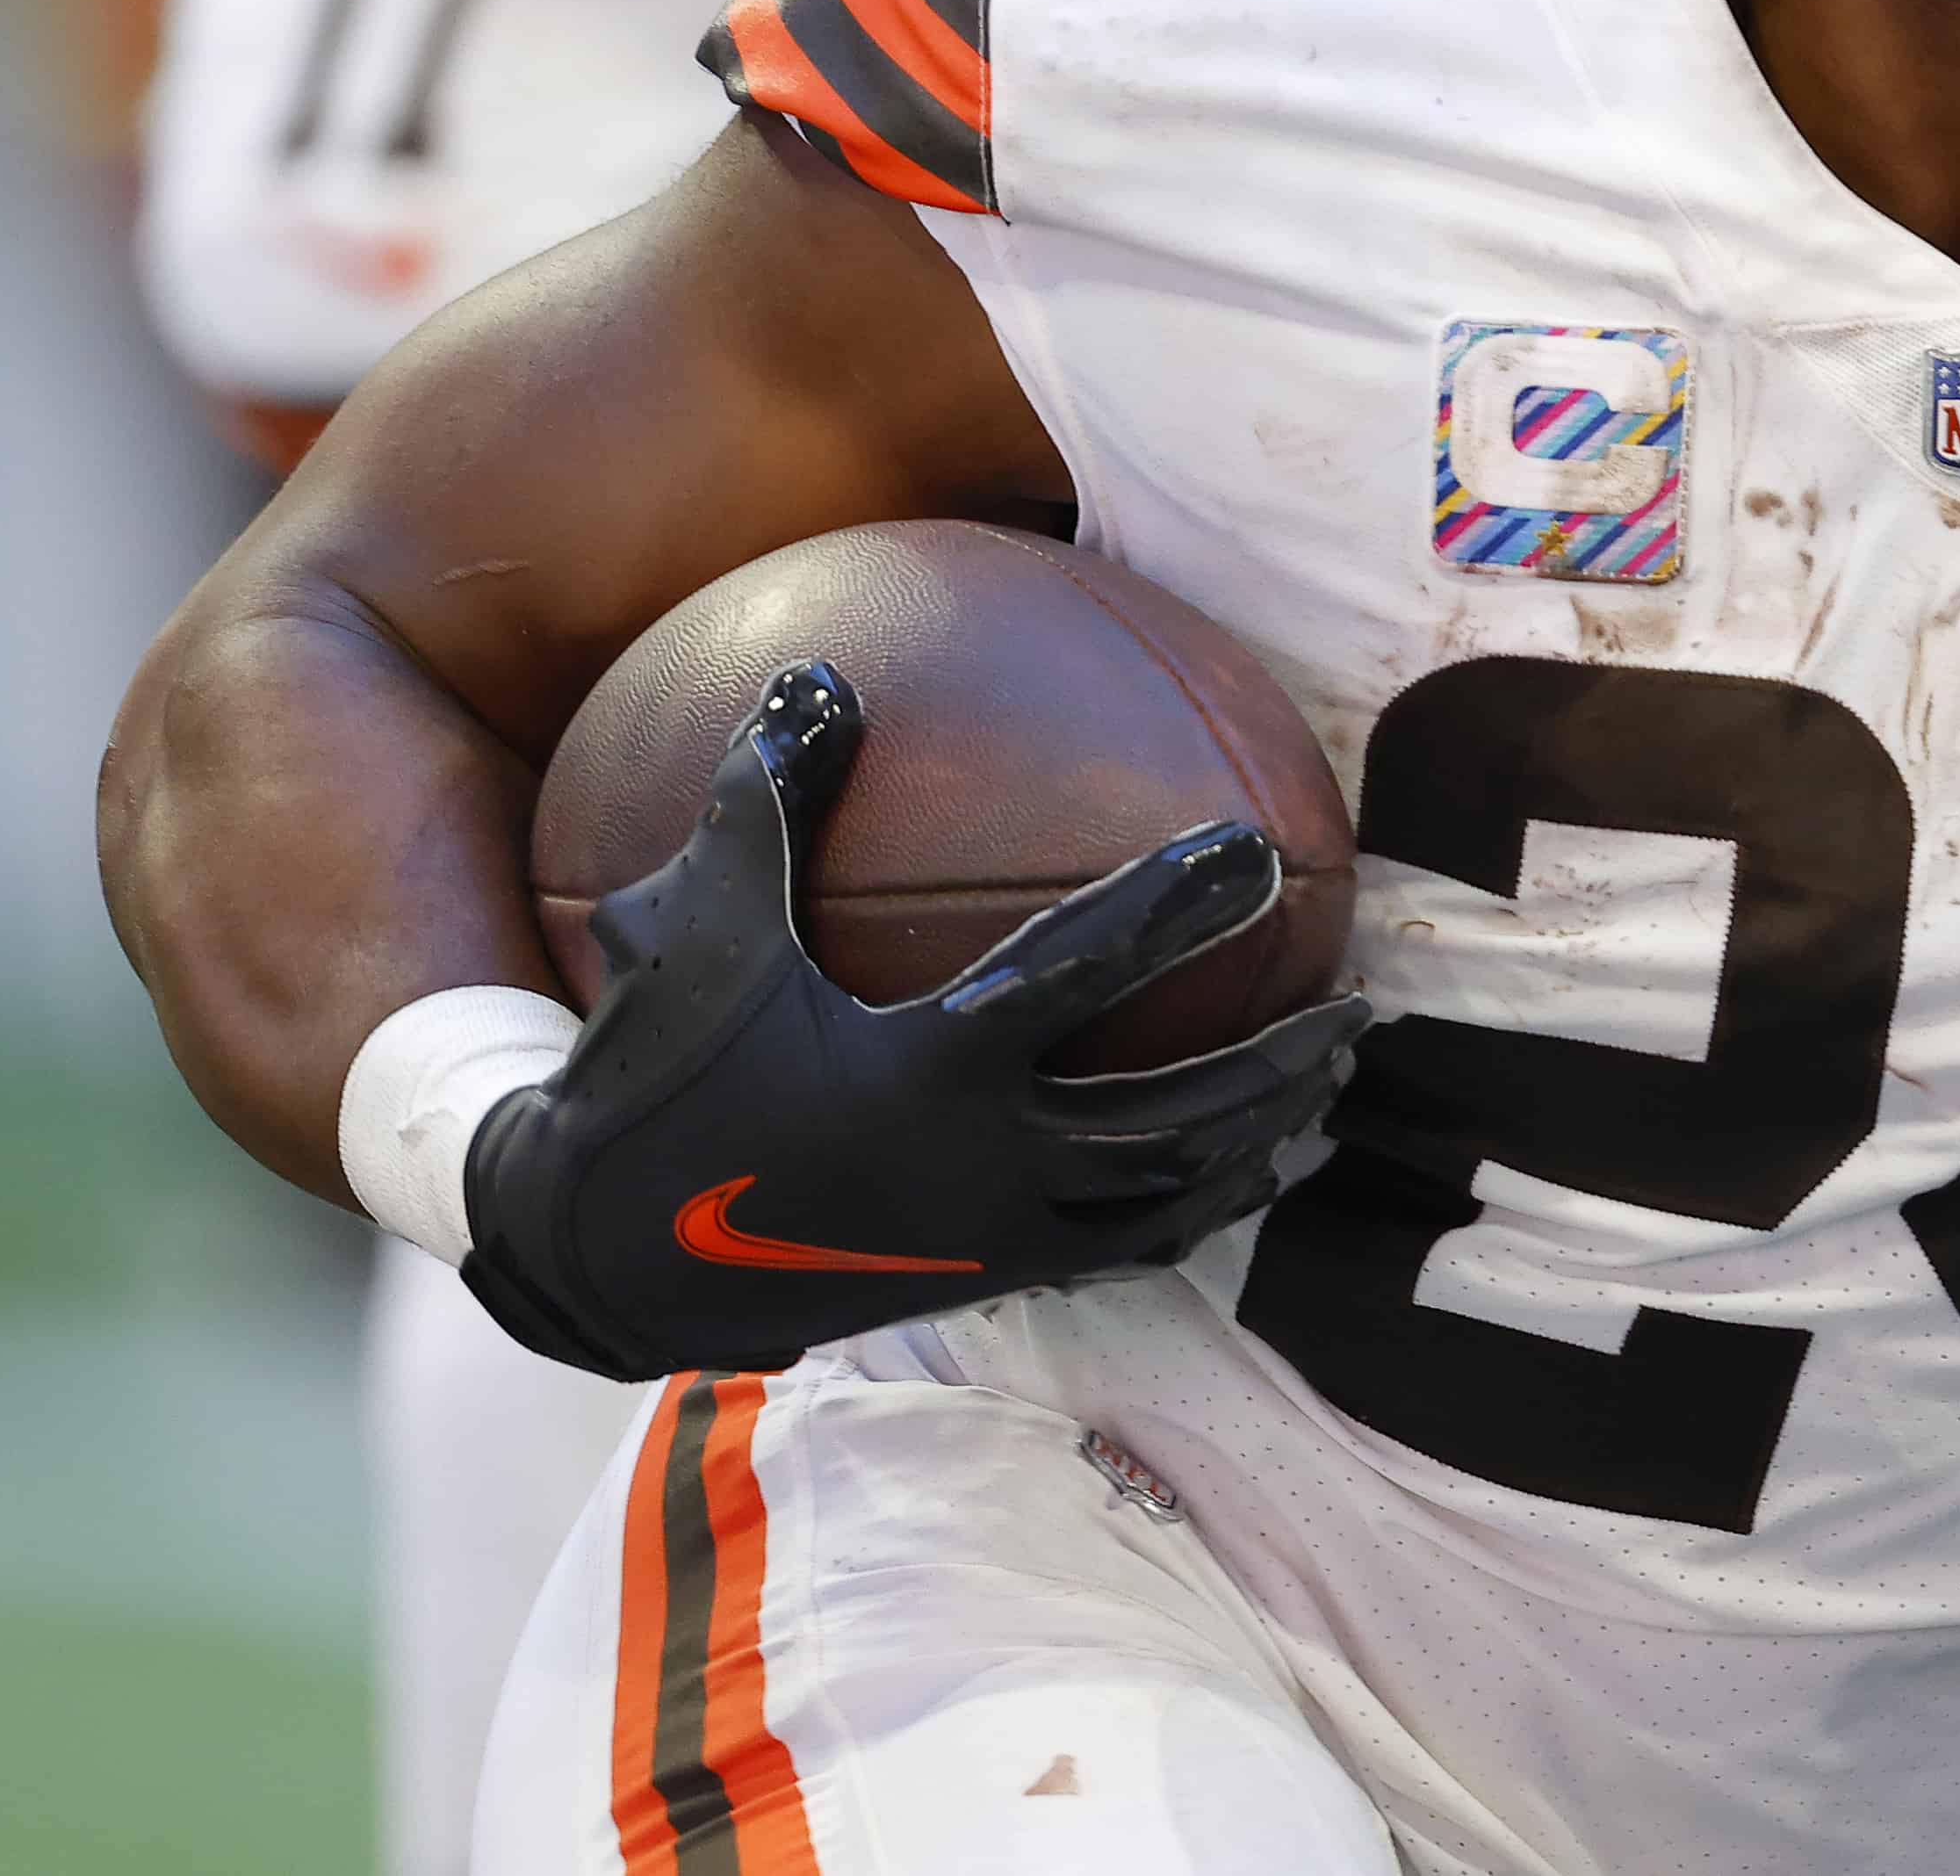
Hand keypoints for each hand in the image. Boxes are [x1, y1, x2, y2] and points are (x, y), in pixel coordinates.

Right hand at [460, 663, 1359, 1378]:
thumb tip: (825, 674)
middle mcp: (980, 1166)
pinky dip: (1189, 1215)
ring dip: (1253, 1149)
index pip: (1081, 972)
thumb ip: (767, 794)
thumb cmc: (653, 1074)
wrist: (602, 1258)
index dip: (1174, 906)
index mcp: (924, 1069)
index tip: (1255, 852)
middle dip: (1276, 1073)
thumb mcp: (699, 924)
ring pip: (1167, 1206)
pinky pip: (1121, 1256)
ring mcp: (989, 1241)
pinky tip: (1224, 1179)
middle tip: (1357, 1013)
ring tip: (1322, 1101)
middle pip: (1176, 1124)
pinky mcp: (980, 1286)